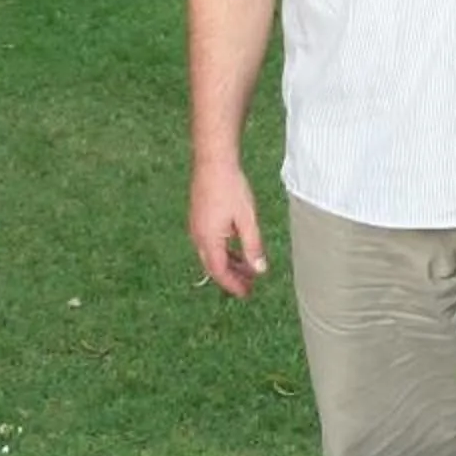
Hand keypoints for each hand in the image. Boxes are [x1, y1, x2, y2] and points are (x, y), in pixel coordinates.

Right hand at [189, 164, 270, 297]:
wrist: (213, 162)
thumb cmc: (230, 188)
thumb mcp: (247, 220)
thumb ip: (253, 246)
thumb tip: (259, 270)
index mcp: (208, 240)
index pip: (219, 272)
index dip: (233, 285)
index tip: (247, 294)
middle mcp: (198, 236)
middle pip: (214, 265)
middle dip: (232, 277)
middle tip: (249, 285)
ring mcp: (196, 227)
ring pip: (211, 254)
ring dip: (229, 263)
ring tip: (248, 268)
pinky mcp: (199, 218)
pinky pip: (210, 242)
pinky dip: (224, 250)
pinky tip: (237, 247)